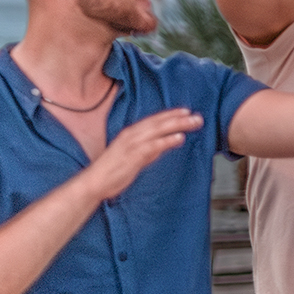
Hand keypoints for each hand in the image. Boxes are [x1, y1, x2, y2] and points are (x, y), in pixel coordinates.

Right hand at [83, 108, 203, 202]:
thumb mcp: (136, 156)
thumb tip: (167, 144)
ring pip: (158, 130)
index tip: (187, 112)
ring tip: (193, 122)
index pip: (154, 120)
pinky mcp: (133, 155)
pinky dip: (167, 140)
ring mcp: (132, 144)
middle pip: (159, 123)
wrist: (95, 182)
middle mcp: (132, 134)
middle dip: (179, 118)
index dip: (171, 115)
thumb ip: (151, 150)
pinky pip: (153, 146)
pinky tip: (180, 137)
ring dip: (177, 125)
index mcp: (131, 133)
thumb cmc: (113, 170)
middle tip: (197, 116)